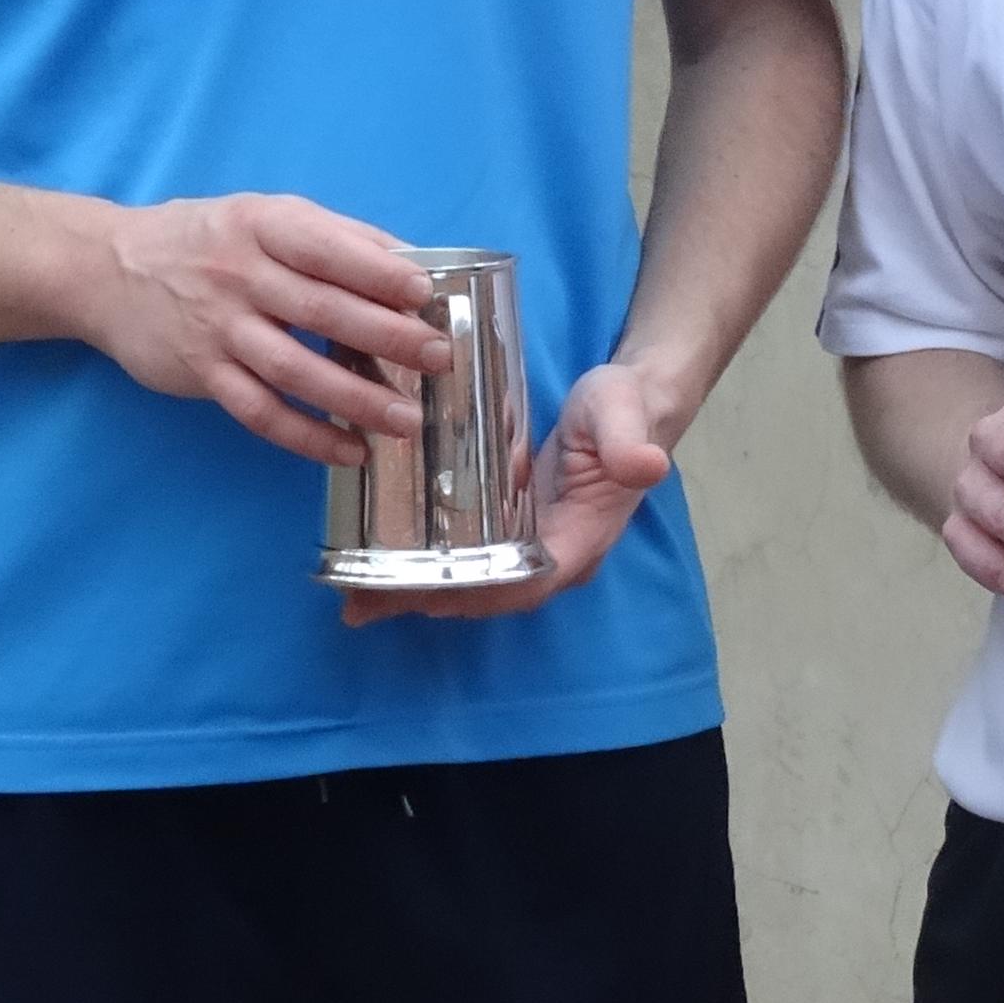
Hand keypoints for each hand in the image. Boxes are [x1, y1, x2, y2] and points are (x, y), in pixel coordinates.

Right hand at [82, 194, 446, 465]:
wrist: (109, 269)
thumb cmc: (208, 239)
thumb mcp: (264, 216)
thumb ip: (336, 236)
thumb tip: (414, 261)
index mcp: (262, 225)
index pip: (327, 249)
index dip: (378, 271)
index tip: (426, 294)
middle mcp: (239, 275)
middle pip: (321, 311)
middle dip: (386, 337)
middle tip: (438, 359)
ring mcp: (218, 328)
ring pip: (294, 370)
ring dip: (355, 398)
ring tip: (406, 420)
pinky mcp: (201, 374)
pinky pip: (260, 412)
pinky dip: (306, 436)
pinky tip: (349, 451)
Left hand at [340, 360, 678, 624]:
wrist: (631, 402)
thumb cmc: (626, 407)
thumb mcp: (624, 414)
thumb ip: (630, 442)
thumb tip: (647, 465)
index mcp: (581, 540)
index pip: (524, 583)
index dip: (474, 594)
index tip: (421, 593)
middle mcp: (555, 555)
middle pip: (488, 595)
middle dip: (429, 600)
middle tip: (365, 599)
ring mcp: (532, 545)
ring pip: (473, 585)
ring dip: (418, 593)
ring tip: (356, 597)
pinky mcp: (512, 528)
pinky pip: (468, 560)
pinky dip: (426, 569)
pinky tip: (380, 566)